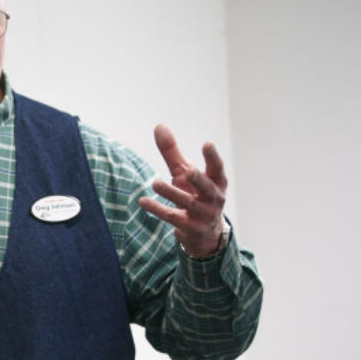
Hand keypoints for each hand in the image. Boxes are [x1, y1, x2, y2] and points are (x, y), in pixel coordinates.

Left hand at [138, 124, 226, 257]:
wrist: (205, 234)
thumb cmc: (194, 195)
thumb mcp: (183, 174)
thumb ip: (172, 152)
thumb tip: (159, 126)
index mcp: (216, 182)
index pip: (217, 168)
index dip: (213, 157)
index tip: (208, 144)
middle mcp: (213, 198)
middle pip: (206, 187)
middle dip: (198, 179)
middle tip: (188, 171)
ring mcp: (203, 214)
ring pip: (187, 203)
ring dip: (172, 193)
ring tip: (155, 183)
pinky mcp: (190, 227)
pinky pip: (173, 218)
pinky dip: (158, 210)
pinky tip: (143, 202)